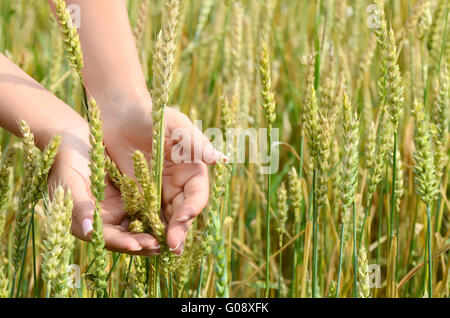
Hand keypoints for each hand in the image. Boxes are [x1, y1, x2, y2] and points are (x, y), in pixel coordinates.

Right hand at [48, 122, 161, 255]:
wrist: (72, 141)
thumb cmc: (64, 162)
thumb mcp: (69, 182)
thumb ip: (79, 206)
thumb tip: (89, 230)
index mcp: (85, 223)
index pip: (105, 238)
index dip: (121, 243)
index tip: (137, 245)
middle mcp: (102, 220)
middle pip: (124, 237)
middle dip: (141, 243)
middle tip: (160, 246)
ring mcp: (116, 209)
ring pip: (136, 226)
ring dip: (150, 232)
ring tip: (168, 237)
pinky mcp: (128, 197)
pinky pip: (143, 208)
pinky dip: (153, 215)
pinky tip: (168, 217)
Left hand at [100, 94, 221, 254]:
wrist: (120, 113)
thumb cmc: (151, 114)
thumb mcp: (174, 125)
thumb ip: (195, 142)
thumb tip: (220, 159)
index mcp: (192, 169)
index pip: (197, 194)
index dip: (193, 207)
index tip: (183, 217)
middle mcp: (178, 183)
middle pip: (183, 212)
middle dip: (179, 229)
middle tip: (172, 246)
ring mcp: (158, 191)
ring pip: (166, 218)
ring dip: (165, 234)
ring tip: (160, 250)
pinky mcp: (139, 194)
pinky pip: (144, 214)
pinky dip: (145, 227)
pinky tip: (141, 239)